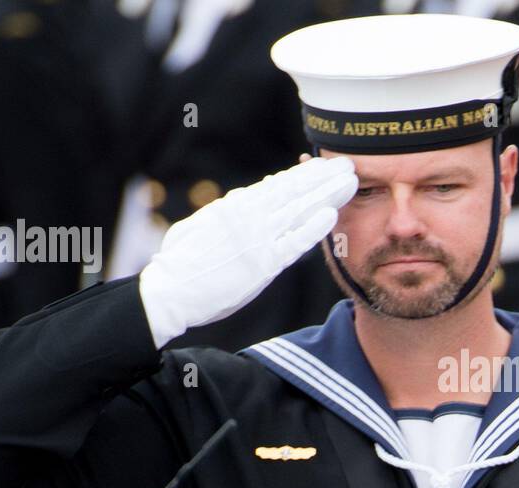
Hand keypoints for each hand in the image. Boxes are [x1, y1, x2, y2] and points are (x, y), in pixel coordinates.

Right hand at [138, 156, 356, 347]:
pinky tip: (331, 214)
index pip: (275, 187)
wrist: (170, 291)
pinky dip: (314, 227)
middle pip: (293, 191)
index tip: (319, 167)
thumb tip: (243, 197)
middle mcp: (248, 216)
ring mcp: (257, 238)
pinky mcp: (263, 263)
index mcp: (233, 207)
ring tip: (348, 182)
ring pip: (299, 209)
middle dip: (321, 177)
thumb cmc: (179, 265)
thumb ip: (226, 212)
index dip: (301, 176)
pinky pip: (295, 241)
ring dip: (327, 194)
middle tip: (345, 165)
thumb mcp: (200, 226)